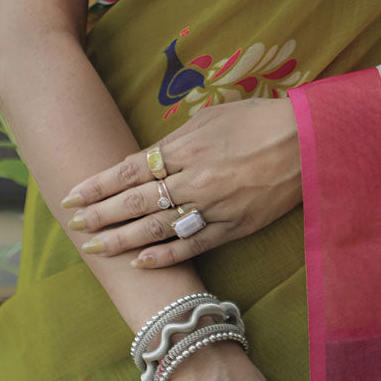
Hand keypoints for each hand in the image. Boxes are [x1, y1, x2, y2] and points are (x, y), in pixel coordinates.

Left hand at [62, 98, 301, 266]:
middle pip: (136, 202)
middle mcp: (194, 178)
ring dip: (122, 240)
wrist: (306, 140)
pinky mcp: (234, 227)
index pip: (130, 170)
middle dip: (100, 215)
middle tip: (74, 226)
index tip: (73, 195)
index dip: (98, 185)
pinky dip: (165, 256)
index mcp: (186, 147)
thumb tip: (148, 156)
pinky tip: (139, 263)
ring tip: (95, 248)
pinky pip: (192, 245)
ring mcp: (213, 206)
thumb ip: (177, 138)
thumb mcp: (212, 117)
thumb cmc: (258, 120)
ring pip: (157, 228)